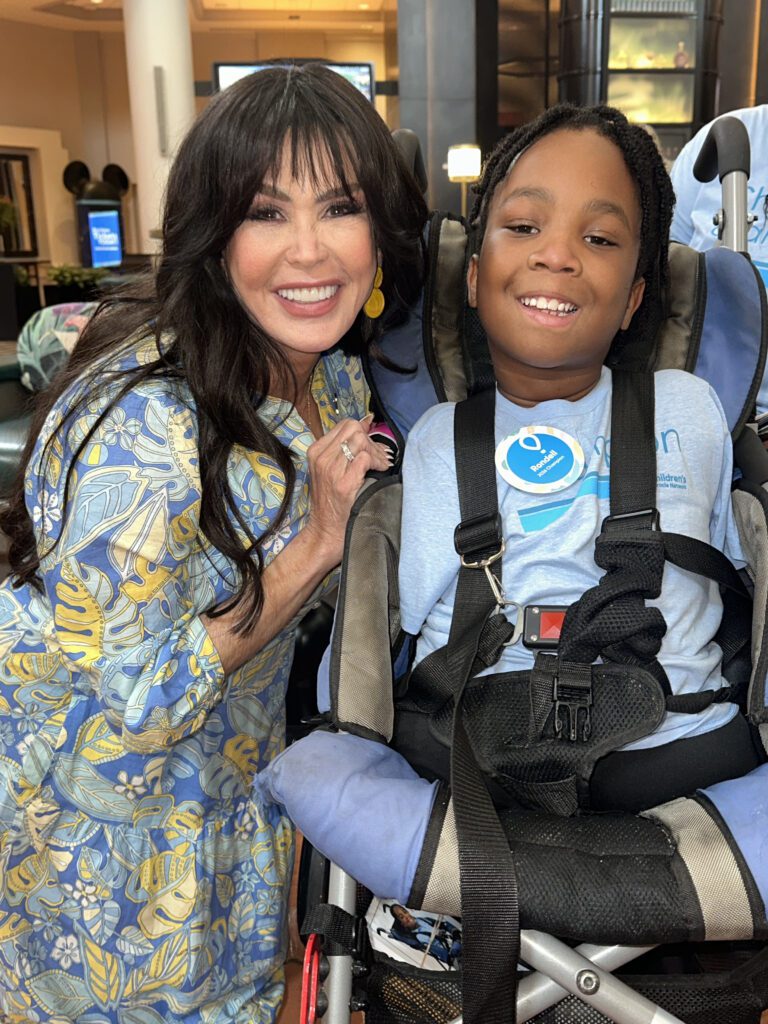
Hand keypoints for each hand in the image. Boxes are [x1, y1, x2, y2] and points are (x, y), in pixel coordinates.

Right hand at [303, 413, 391, 563]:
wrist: (326, 528)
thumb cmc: (331, 499)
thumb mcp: (331, 468)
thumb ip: (345, 446)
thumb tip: (367, 421)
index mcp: (316, 451)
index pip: (345, 425)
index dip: (363, 432)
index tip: (370, 448)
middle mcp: (321, 458)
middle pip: (354, 429)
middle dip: (370, 440)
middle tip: (377, 457)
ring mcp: (331, 470)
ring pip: (361, 441)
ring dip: (376, 452)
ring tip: (381, 464)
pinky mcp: (343, 483)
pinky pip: (365, 458)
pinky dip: (377, 462)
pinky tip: (381, 471)